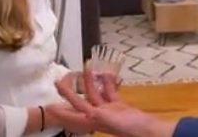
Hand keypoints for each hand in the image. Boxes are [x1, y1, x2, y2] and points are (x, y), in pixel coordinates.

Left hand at [50, 69, 175, 136]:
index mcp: (94, 121)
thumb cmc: (130, 127)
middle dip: (70, 92)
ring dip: (90, 82)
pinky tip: (107, 73)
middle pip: (79, 103)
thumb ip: (98, 115)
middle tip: (59, 81)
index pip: (73, 116)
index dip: (61, 112)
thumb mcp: (111, 120)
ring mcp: (108, 111)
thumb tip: (87, 111)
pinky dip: (107, 83)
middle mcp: (97, 116)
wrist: (148, 129)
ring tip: (87, 67)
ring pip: (94, 94)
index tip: (49, 107)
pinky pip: (109, 92)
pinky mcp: (118, 106)